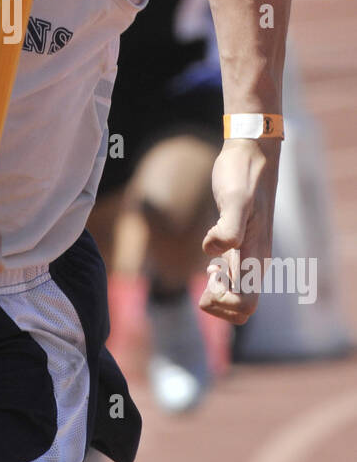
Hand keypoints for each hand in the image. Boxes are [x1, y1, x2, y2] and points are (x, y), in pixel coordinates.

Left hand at [199, 139, 279, 323]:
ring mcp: (250, 252)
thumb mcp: (235, 199)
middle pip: (243, 307)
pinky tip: (212, 261)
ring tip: (210, 270)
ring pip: (239, 293)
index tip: (207, 281)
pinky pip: (235, 276)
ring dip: (220, 292)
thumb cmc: (242, 175)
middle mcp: (256, 259)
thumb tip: (212, 252)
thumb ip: (228, 227)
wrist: (250, 153)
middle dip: (220, 304)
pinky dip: (221, 279)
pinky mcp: (242, 243)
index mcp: (256, 256)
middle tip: (206, 278)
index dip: (223, 305)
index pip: (245, 305)